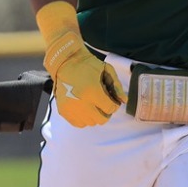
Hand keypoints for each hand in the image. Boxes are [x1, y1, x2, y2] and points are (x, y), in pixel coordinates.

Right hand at [35, 1, 124, 127]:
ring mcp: (70, 108)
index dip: (114, 104)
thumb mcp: (107, 70)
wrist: (65, 62)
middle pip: (101, 119)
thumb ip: (117, 86)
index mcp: (92, 91)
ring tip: (93, 104)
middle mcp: (80, 102)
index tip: (112, 100)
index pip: (110, 108)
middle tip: (103, 103)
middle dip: (106, 111)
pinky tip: (84, 108)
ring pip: (90, 122)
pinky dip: (84, 118)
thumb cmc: (88, 65)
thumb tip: (124, 101)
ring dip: (95, 115)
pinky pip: (78, 123)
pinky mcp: (63, 111)